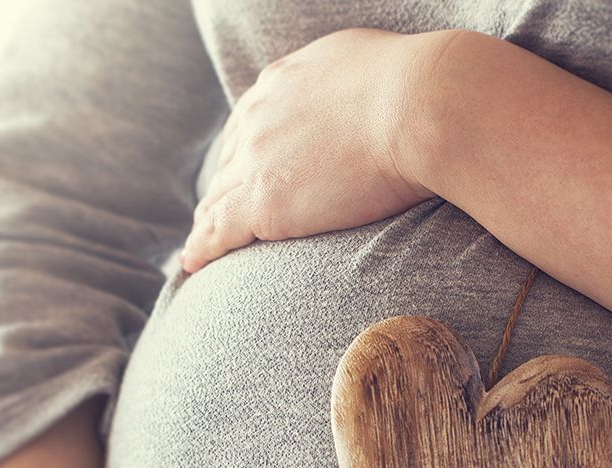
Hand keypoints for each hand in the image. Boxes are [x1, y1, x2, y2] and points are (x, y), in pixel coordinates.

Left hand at [180, 28, 443, 272]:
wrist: (419, 107)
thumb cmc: (415, 85)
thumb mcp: (363, 62)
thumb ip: (338, 82)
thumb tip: (346, 95)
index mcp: (279, 85)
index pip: (249, 126)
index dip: (243, 154)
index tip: (241, 171)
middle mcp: (258, 120)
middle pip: (229, 163)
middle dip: (223, 189)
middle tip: (215, 214)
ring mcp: (256, 161)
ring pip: (218, 199)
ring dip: (208, 222)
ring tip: (199, 244)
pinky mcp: (263, 203)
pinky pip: (220, 231)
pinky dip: (203, 247)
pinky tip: (192, 261)